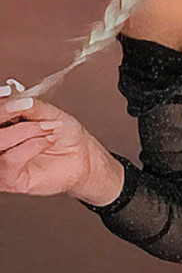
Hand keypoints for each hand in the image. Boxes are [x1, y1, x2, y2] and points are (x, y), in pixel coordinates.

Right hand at [0, 80, 110, 199]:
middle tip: (26, 107)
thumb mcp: (47, 112)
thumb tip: (13, 99)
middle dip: (5, 112)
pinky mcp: (9, 179)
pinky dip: (31, 146)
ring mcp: (1, 163)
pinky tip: (46, 142)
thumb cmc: (64, 136)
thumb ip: (28, 106)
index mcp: (3, 125)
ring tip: (47, 128)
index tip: (8, 93)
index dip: (0, 103)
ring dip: (26, 130)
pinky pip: (10, 160)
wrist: (82, 156)